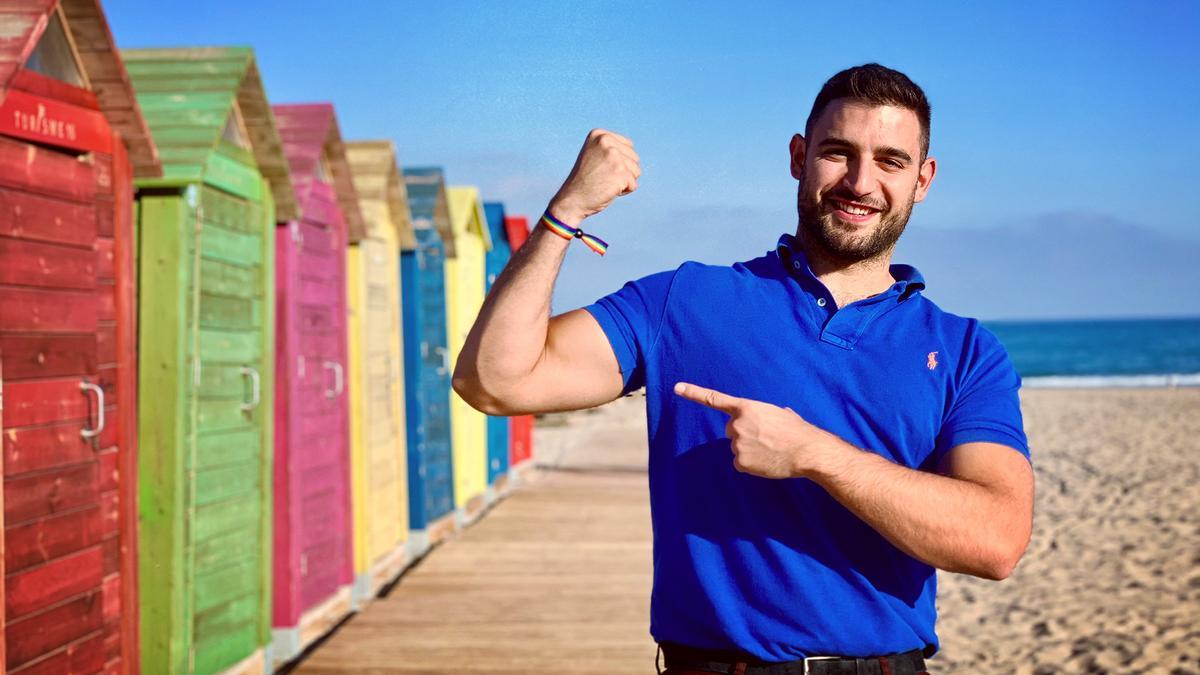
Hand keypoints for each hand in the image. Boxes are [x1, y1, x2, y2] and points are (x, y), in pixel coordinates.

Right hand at [548, 129, 640, 225]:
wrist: (572, 200)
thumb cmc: (585, 180)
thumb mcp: (595, 155)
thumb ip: (611, 148)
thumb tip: (631, 147)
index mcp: (599, 134)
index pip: (628, 146)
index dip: (619, 162)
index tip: (600, 167)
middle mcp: (606, 141)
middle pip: (635, 158)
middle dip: (623, 171)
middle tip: (602, 177)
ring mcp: (613, 156)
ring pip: (636, 171)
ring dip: (624, 181)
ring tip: (605, 183)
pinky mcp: (620, 172)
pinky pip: (633, 185)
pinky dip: (624, 191)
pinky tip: (608, 190)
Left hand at [673, 382, 838, 478]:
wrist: (807, 451)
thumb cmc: (797, 430)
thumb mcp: (781, 413)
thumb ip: (767, 414)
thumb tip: (776, 417)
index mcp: (746, 408)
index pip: (714, 399)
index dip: (693, 393)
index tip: (677, 388)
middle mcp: (737, 425)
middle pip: (731, 430)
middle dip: (744, 433)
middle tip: (766, 437)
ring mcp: (737, 445)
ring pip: (738, 447)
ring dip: (750, 449)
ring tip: (771, 449)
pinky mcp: (741, 462)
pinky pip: (741, 463)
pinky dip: (751, 464)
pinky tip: (767, 461)